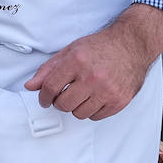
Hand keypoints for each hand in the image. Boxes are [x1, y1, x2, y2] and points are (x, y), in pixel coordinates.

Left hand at [23, 5, 162, 120]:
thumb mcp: (70, 51)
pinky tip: (94, 97)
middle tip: (63, 95)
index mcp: (77, 61)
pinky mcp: (119, 101)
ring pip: (79, 114)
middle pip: (63, 104)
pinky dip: (91, 110)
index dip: (43, 96)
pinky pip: (96, 117)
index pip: (50, 87)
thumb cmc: (101, 47)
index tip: (44, 99)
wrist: (131, 45)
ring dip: (76, 107)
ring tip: (81, 94)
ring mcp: (107, 90)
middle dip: (59, 102)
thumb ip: (48, 69)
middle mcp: (92, 77)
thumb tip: (31, 86)